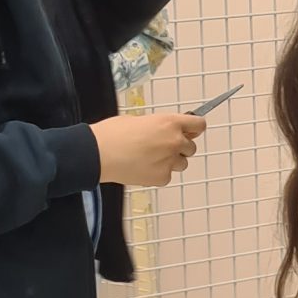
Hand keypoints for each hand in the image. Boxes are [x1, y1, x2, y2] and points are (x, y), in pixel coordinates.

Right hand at [91, 112, 206, 186]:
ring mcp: (170, 161)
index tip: (190, 131)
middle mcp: (175, 141)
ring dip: (171, 161)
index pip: (199, 125)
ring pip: (181, 163)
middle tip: (161, 147)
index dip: (194, 128)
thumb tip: (167, 130)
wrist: (99, 154)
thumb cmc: (113, 134)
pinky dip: (159, 173)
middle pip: (191, 147)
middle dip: (180, 147)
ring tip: (149, 158)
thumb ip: (160, 125)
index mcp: (170, 123)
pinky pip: (167, 176)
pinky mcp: (162, 178)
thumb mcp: (140, 119)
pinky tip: (143, 168)